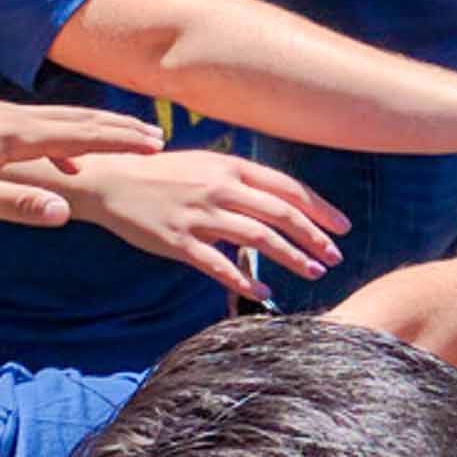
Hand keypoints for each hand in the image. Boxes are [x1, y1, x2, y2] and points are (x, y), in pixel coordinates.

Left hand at [0, 100, 165, 226]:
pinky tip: (70, 161)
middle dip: (120, 130)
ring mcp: (4, 117)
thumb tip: (66, 212)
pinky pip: (46, 127)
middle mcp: (16, 119)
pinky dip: (72, 138)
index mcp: (17, 135)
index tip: (155, 146)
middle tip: (156, 139)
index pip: (81, 136)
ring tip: (127, 140)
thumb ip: (16, 204)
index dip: (119, 142)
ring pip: (64, 120)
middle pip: (80, 121)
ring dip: (100, 130)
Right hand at [74, 149, 350, 303]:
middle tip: (335, 257)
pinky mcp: (177, 241)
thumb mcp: (210, 164)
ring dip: (291, 258)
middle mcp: (221, 188)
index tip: (343, 228)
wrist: (112, 181)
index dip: (321, 210)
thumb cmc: (166, 174)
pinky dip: (244, 281)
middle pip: (282, 215)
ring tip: (313, 272)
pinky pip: (218, 265)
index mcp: (233, 167)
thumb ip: (244, 181)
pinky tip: (264, 292)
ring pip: (258, 239)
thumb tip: (282, 201)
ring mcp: (200, 215)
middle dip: (315, 238)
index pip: (289, 189)